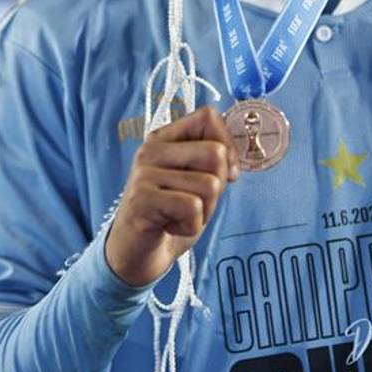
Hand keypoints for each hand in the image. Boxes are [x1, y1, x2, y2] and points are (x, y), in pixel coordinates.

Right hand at [105, 106, 238, 286]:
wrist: (136, 254)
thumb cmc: (169, 217)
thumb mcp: (196, 184)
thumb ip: (213, 165)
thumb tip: (234, 162)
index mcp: (164, 139)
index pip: (208, 117)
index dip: (227, 144)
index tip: (224, 172)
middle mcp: (150, 150)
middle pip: (216, 153)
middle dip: (217, 187)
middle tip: (194, 204)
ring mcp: (143, 174)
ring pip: (209, 184)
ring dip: (204, 211)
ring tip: (179, 216)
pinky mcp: (141, 199)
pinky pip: (193, 207)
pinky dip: (190, 226)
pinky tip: (169, 226)